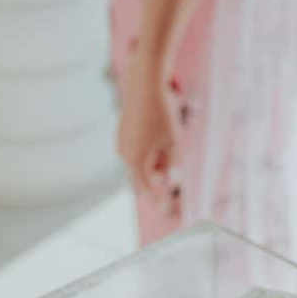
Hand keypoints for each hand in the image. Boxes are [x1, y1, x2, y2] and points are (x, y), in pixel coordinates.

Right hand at [116, 51, 180, 212]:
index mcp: (136, 159)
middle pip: (144, 178)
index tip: (170, 213)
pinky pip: (138, 153)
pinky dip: (151, 154)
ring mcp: (121, 144)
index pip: (148, 188)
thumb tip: (172, 184)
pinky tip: (160, 139)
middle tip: (174, 185)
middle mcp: (124, 154)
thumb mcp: (174, 142)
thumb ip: (173, 166)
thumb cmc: (162, 113)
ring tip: (168, 145)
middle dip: (159, 182)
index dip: (159, 201)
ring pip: (142, 164)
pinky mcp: (123, 135)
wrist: (145, 84)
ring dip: (156, 165)